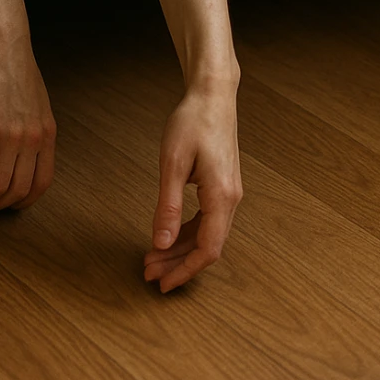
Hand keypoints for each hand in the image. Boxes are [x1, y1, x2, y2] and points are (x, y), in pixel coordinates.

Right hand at [0, 36, 56, 212]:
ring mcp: (10, 136)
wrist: (4, 47)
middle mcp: (32, 140)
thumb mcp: (38, 104)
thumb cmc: (18, 70)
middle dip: (1, 206)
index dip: (26, 201)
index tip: (13, 206)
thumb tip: (26, 152)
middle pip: (19, 190)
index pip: (42, 182)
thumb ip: (35, 130)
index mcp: (48, 135)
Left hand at [143, 86, 242, 292]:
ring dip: (181, 250)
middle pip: (208, 247)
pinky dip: (187, 233)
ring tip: (153, 257)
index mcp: (222, 196)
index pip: (207, 249)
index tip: (162, 283)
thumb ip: (167, 206)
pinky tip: (168, 236)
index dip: (184, 271)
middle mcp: (231, 199)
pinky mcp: (222, 187)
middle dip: (178, 264)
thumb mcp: (172, 164)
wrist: (212, 95)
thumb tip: (161, 242)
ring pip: (207, 235)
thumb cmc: (193, 121)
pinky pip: (207, 221)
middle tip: (148, 273)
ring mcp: (229, 193)